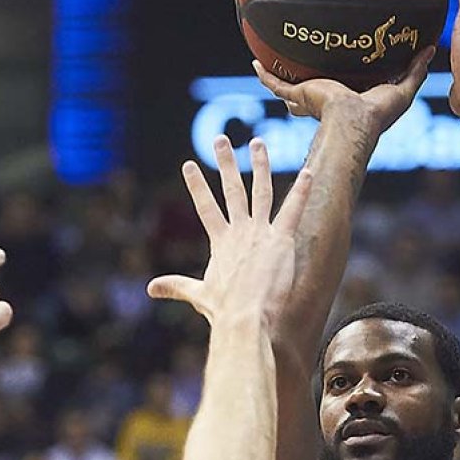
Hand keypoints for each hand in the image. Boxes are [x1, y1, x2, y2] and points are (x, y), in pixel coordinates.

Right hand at [147, 136, 312, 324]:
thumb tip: (150, 289)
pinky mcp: (282, 240)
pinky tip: (308, 172)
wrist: (245, 319)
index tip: (188, 165)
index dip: (196, 185)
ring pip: (261, 191)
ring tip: (258, 143)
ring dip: (260, 165)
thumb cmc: (223, 311)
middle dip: (225, 163)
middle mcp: (239, 231)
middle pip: (231, 189)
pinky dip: (301, 190)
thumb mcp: (198, 295)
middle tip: (220, 140)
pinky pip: (293, 210)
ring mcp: (260, 232)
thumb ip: (176, 287)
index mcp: (219, 242)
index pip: (205, 206)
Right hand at [253, 46, 434, 137]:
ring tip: (271, 63)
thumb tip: (430, 49)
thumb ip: (416, 70)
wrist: (354, 120)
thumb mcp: (402, 89)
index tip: (341, 75)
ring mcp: (309, 100)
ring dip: (279, 80)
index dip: (341, 86)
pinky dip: (264, 75)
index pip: (342, 95)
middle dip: (305, 86)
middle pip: (312, 94)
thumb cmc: (378, 114)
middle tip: (303, 69)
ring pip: (289, 90)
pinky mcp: (298, 95)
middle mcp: (325, 103)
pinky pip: (275, 84)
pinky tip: (255, 62)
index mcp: (348, 103)